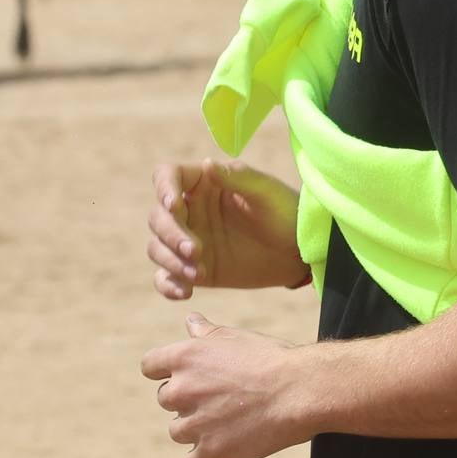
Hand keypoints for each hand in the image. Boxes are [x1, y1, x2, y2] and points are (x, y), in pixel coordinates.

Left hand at [140, 313, 312, 457]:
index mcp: (183, 358)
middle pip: (165, 400)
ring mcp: (194, 424)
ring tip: (228, 421)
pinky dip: (206, 457)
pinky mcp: (210, 452)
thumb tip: (190, 321)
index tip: (183, 376)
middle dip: (187, 400)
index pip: (149, 366)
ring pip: (178, 431)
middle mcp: (181, 390)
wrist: (300, 391)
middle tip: (220, 398)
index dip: (164, 371)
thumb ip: (205, 332)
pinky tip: (225, 446)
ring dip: (197, 429)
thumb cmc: (270, 359)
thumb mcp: (234, 337)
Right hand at [148, 160, 309, 297]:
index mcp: (203, 183)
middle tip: (195, 250)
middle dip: (171, 234)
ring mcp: (189, 241)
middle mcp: (189, 210)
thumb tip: (206, 164)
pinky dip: (167, 285)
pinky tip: (186, 292)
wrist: (299, 253)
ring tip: (199, 273)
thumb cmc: (285, 212)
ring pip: (157, 247)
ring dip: (171, 260)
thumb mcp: (265, 192)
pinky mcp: (193, 269)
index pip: (167, 177)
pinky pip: (166, 277)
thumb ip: (236, 178)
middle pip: (157, 217)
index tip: (173, 205)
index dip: (163, 188)